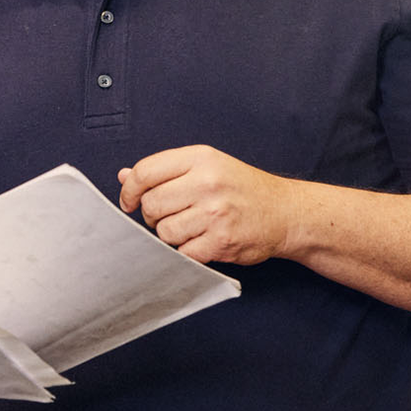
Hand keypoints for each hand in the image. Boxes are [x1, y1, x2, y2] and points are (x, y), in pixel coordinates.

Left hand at [118, 144, 296, 266]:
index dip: (130, 191)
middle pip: (152, 204)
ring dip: (171, 235)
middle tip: (169, 216)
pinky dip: (188, 251)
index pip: (145, 172)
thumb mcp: (206, 166)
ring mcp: (216, 213)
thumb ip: (165, 171)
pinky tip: (203, 241)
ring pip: (164, 232)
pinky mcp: (222, 241)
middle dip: (153, 216)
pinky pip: (184, 252)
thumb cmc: (242, 189)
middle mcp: (208, 182)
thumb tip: (124, 175)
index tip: (130, 202)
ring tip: (191, 228)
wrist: (286, 212)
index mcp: (200, 158)